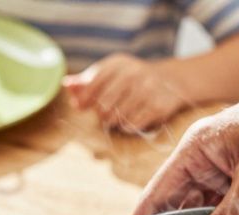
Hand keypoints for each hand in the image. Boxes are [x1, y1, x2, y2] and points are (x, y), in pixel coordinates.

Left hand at [64, 54, 187, 133]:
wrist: (172, 80)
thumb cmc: (132, 78)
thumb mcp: (111, 73)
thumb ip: (87, 80)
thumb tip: (66, 85)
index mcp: (118, 64)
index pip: (92, 84)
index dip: (83, 99)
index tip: (81, 106)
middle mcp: (133, 74)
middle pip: (103, 105)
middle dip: (101, 113)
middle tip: (105, 113)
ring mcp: (146, 90)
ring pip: (116, 117)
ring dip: (114, 121)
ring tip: (118, 116)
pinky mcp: (157, 106)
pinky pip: (132, 124)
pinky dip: (127, 126)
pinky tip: (130, 119)